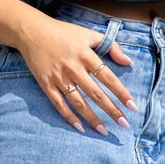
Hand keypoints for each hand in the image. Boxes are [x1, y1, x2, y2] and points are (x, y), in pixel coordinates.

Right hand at [17, 12, 136, 135]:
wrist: (32, 32)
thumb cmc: (64, 33)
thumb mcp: (89, 34)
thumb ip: (111, 46)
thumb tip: (128, 62)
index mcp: (86, 55)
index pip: (108, 77)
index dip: (121, 93)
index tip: (133, 106)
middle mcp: (73, 68)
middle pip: (96, 94)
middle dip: (111, 110)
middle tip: (124, 124)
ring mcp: (59, 78)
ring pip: (79, 103)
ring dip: (92, 119)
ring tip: (104, 131)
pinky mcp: (46, 85)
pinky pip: (59, 105)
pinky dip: (69, 117)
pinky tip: (80, 128)